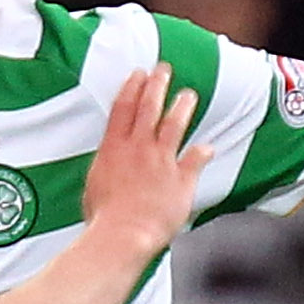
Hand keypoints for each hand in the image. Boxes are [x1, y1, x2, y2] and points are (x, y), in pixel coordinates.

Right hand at [79, 64, 213, 257]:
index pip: (123, 108)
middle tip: (163, 70)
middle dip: (157, 85)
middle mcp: (138, 148)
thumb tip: (108, 168)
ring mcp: (161, 161)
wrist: (123, 234)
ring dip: (182, 106)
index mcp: (113, 148)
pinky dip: (202, 153)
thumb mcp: (94, 188)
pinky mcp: (180, 178)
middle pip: (149, 107)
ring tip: (187, 95)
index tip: (138, 74)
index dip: (132, 87)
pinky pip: (195, 160)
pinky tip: (208, 147)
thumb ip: (106, 170)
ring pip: (174, 124)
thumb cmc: (104, 218)